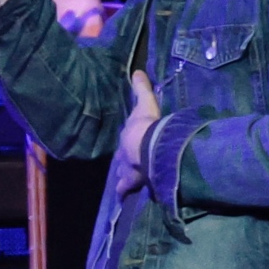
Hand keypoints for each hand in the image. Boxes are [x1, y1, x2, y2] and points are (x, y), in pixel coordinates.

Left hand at [112, 71, 160, 195]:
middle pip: (122, 159)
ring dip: (124, 177)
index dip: (128, 143)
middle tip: (128, 164)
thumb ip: (142, 88)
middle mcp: (123, 154)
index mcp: (127, 137)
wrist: (146, 145)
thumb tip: (137, 71)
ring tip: (127, 182)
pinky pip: (126, 188)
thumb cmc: (146, 124)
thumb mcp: (145, 103)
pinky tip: (122, 198)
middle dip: (124, 161)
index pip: (126, 140)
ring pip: (123, 174)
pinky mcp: (132, 181)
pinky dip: (125, 192)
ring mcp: (126, 169)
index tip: (130, 145)